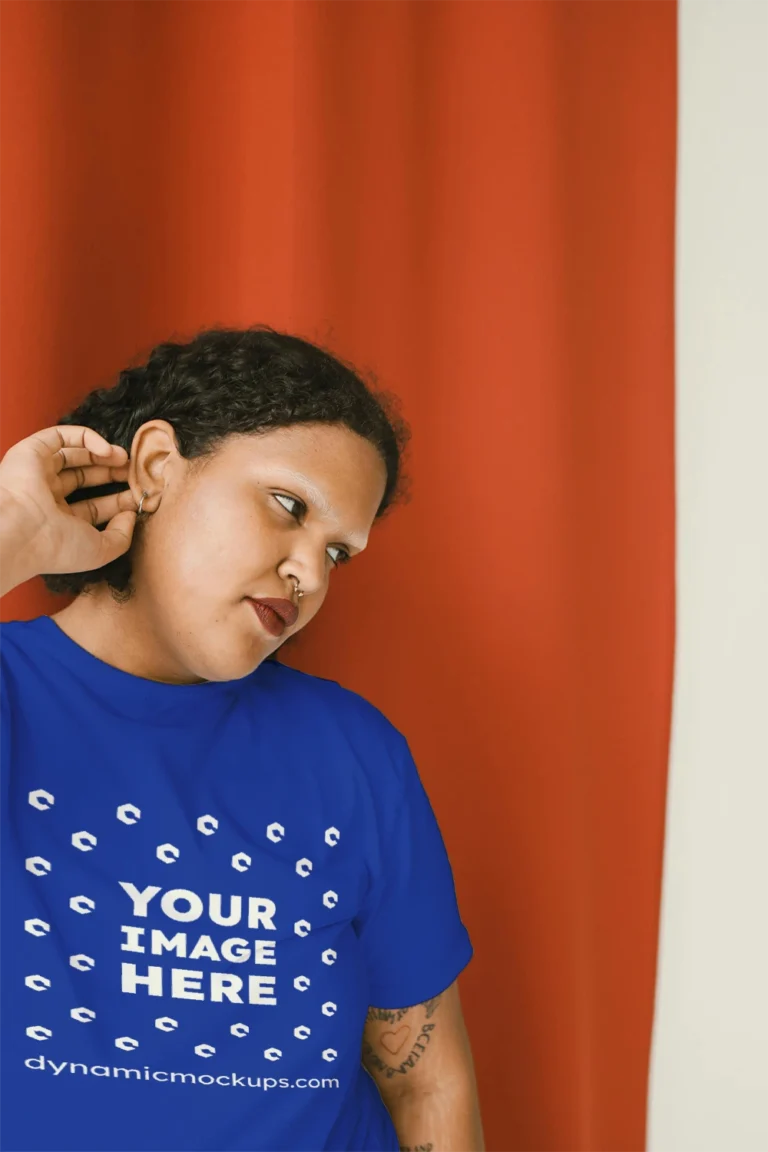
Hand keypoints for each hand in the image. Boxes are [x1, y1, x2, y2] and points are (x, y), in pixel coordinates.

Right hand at [0, 425, 138, 579]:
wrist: (21, 532)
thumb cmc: (57, 547)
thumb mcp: (101, 550)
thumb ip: (122, 536)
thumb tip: (130, 514)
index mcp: (59, 522)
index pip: (94, 507)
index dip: (119, 500)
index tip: (141, 496)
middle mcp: (46, 497)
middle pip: (85, 478)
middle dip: (112, 474)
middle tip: (134, 473)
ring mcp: (38, 473)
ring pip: (75, 455)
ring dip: (103, 454)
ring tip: (125, 459)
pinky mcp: (32, 452)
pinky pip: (61, 436)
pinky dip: (87, 438)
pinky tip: (107, 450)